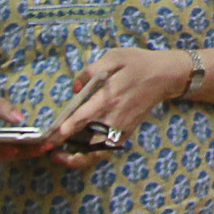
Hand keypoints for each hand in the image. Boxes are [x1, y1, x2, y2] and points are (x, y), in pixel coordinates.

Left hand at [50, 45, 193, 165]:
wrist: (165, 76)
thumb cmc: (138, 63)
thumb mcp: (114, 56)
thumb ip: (91, 70)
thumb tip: (75, 88)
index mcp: (110, 97)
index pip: (85, 116)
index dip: (68, 128)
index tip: (53, 136)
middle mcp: (115, 116)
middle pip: (89, 141)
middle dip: (67, 149)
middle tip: (48, 151)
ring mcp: (121, 128)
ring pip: (98, 151)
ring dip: (78, 157)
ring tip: (59, 156)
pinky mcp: (126, 133)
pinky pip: (106, 150)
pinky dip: (91, 156)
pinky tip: (77, 153)